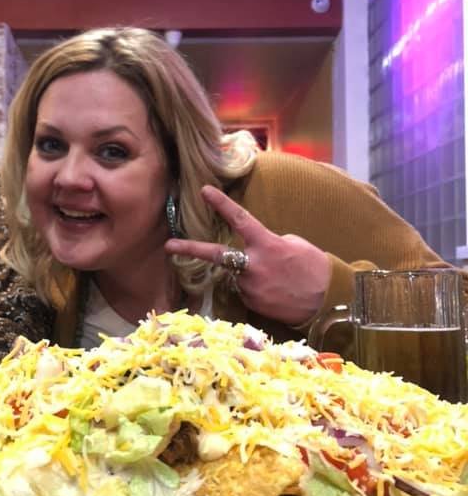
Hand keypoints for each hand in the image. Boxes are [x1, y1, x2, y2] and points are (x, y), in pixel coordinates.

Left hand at [165, 185, 330, 325]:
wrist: (327, 301)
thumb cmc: (313, 267)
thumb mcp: (292, 244)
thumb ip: (267, 242)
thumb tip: (251, 250)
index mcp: (266, 244)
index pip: (240, 219)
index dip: (221, 204)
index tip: (203, 191)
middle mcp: (253, 265)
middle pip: (215, 255)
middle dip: (189, 249)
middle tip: (168, 246)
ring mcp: (250, 287)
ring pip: (238, 276)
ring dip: (250, 275)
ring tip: (276, 280)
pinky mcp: (251, 304)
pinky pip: (246, 291)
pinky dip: (256, 289)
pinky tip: (275, 292)